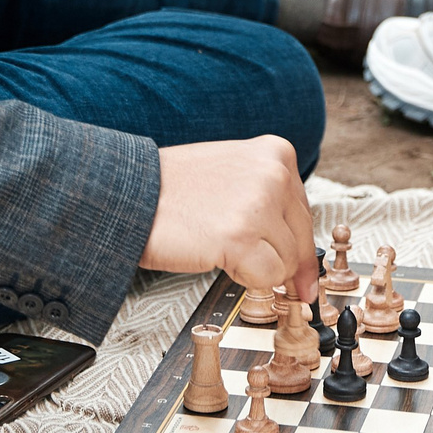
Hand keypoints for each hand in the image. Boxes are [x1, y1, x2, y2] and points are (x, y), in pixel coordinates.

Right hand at [142, 137, 319, 299]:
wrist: (128, 192)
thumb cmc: (172, 187)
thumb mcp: (234, 175)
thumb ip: (270, 202)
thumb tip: (302, 255)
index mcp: (276, 154)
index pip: (304, 213)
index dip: (297, 245)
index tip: (300, 270)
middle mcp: (273, 175)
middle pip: (301, 241)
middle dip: (284, 264)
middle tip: (259, 269)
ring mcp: (258, 205)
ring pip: (287, 263)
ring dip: (257, 268)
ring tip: (221, 248)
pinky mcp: (241, 238)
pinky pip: (266, 278)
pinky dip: (246, 279)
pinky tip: (219, 258)